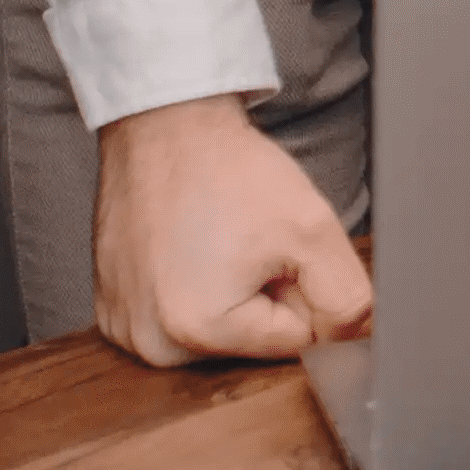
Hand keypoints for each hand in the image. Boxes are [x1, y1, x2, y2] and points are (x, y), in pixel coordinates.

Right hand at [92, 96, 369, 366]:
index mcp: (199, 330)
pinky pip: (176, 318)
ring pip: (216, 333)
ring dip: (226, 293)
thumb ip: (348, 300)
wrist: (164, 124)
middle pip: (251, 343)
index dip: (298, 289)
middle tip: (244, 241)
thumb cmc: (224, 167)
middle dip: (262, 297)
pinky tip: (185, 246)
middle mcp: (153, 342)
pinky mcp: (114, 310)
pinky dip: (189, 288)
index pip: (295, 341)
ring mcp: (126, 328)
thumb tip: (355, 345)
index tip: (273, 247)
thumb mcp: (312, 229)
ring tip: (213, 240)